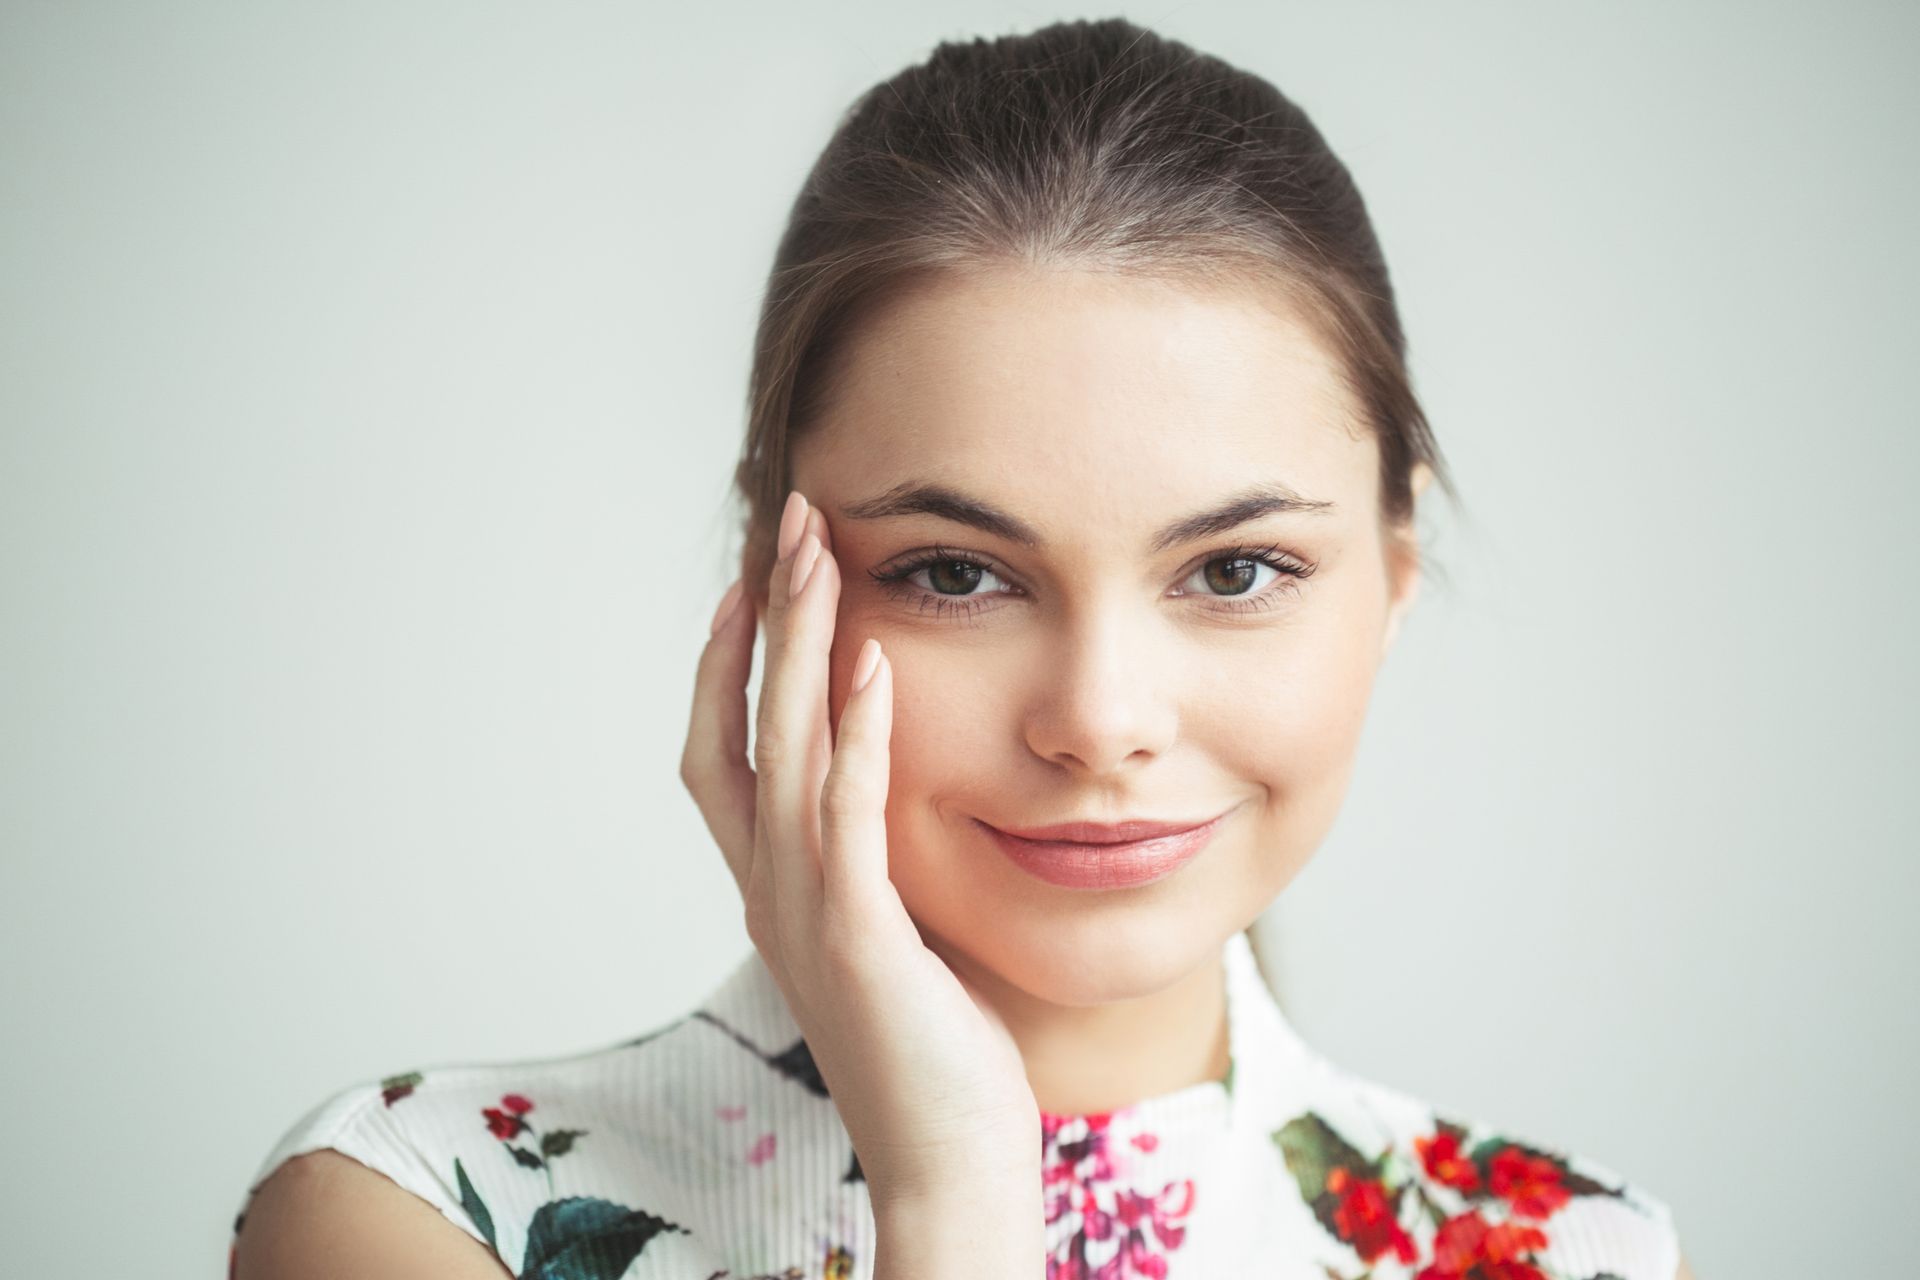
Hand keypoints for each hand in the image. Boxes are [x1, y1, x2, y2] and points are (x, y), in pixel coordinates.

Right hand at [680, 489, 1041, 1211]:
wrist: (948, 1165)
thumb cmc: (939, 1055)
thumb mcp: (900, 934)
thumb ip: (882, 863)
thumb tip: (906, 798)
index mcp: (777, 890)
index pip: (725, 755)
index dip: (727, 666)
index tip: (754, 585)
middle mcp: (772, 893)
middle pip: (741, 727)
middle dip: (764, 618)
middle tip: (789, 521)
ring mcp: (807, 915)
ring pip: (783, 752)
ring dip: (800, 646)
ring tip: (819, 554)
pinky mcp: (859, 939)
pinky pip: (847, 817)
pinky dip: (854, 735)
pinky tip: (873, 663)